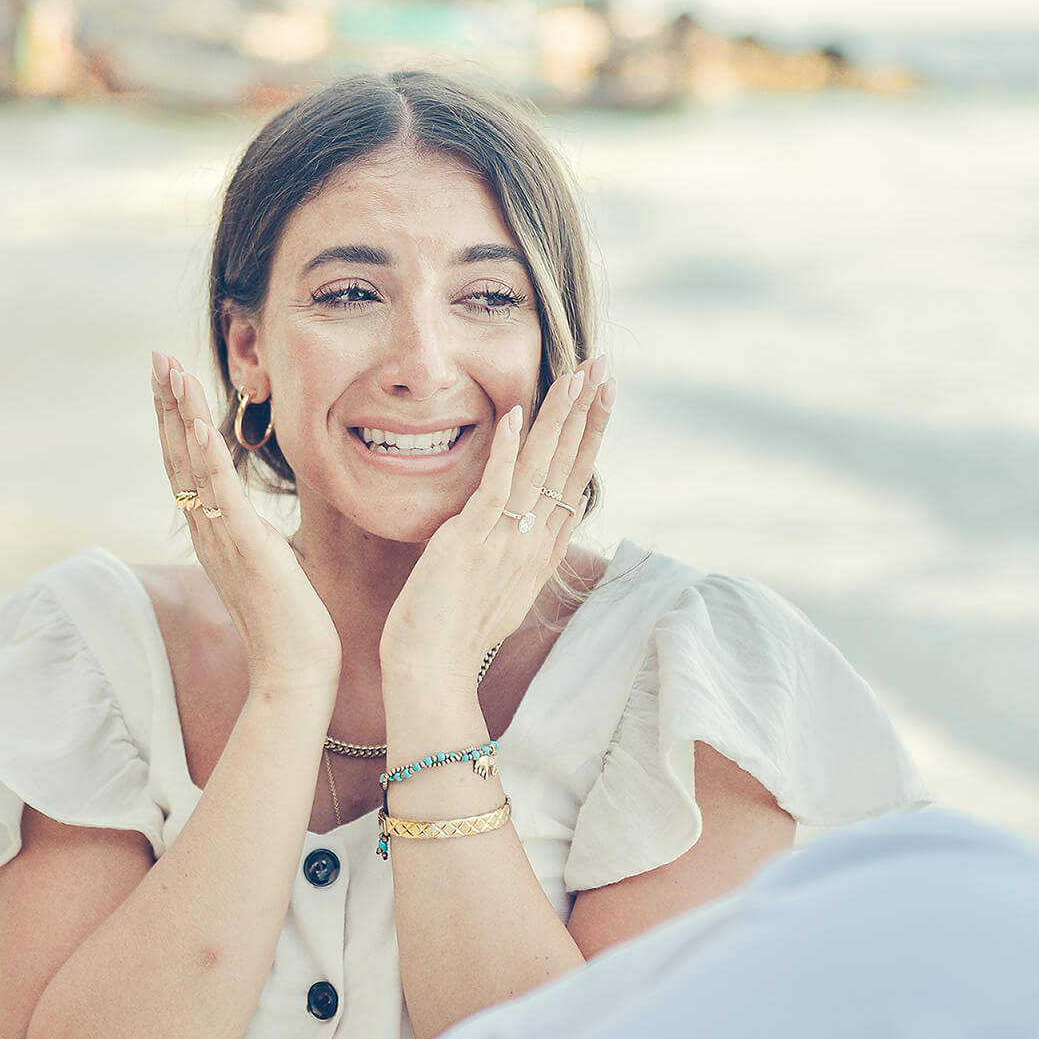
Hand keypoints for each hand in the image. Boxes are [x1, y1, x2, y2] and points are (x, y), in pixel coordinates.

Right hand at [151, 356, 341, 694]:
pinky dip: (210, 460)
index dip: (176, 418)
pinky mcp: (247, 551)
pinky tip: (203, 427)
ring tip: (172, 371)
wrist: (294, 673)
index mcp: (215, 531)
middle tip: (158, 356)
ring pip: (193, 466)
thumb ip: (256, 539)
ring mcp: (223, 540)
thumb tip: (257, 523)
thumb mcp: (270, 565)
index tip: (171, 374)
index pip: (187, 463)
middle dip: (167, 404)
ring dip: (182, 416)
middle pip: (178, 455)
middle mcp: (208, 531)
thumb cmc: (290, 624)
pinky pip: (223, 498)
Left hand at [379, 359, 612, 689]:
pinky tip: (516, 415)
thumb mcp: (500, 588)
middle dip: (588, 413)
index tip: (602, 398)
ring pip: (542, 468)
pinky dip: (508, 450)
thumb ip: (515, 554)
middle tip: (605, 370)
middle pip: (569, 466)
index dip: (590, 437)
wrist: (433, 668)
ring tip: (577, 377)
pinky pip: (496, 487)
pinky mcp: (472, 541)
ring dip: (560, 418)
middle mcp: (533, 542)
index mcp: (541, 552)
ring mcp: (505, 540)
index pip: (574, 482)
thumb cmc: (455, 632)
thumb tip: (520, 530)